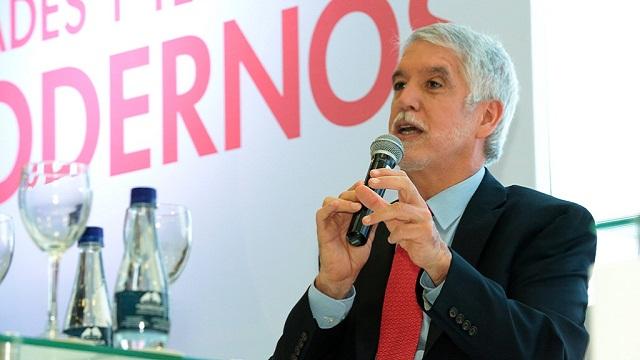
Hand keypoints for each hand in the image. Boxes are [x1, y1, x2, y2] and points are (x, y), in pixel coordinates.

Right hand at [315, 181, 375, 298]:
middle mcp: (338, 217)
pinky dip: (330, 207)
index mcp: (349, 217)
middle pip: (343, 195)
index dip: (359, 189)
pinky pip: (322, 213)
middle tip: (364, 193)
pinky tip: (339, 206)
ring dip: (344, 200)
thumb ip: (372, 223)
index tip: (370, 184)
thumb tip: (382, 209)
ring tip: (357, 205)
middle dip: (354, 192)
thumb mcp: (368, 237)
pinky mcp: (322, 229)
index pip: (352, 197)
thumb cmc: (353, 258)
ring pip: (331, 200)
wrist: (345, 275)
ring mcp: (329, 222)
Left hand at [357, 168, 450, 284]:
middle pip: (405, 185)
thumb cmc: (412, 234)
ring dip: (379, 214)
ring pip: (399, 209)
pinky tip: (391, 239)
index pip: (402, 178)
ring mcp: (423, 218)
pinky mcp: (424, 232)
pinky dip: (393, 235)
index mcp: (412, 199)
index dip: (388, 173)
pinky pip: (404, 230)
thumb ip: (377, 204)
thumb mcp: (391, 218)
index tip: (372, 173)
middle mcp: (419, 205)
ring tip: (367, 221)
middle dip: (387, 182)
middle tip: (371, 183)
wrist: (429, 253)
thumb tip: (361, 190)